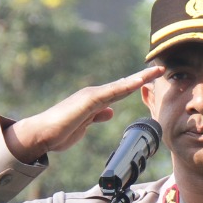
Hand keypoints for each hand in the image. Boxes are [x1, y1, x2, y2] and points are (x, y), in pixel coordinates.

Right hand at [3, 66, 163, 162]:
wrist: (42, 133)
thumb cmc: (60, 131)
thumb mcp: (84, 125)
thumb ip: (97, 116)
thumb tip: (110, 111)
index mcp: (95, 100)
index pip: (120, 91)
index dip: (136, 85)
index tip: (151, 79)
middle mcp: (95, 94)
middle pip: (124, 85)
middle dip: (143, 77)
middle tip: (161, 69)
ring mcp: (91, 96)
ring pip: (120, 86)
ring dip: (139, 78)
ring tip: (155, 71)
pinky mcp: (88, 100)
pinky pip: (111, 93)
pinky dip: (125, 86)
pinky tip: (137, 82)